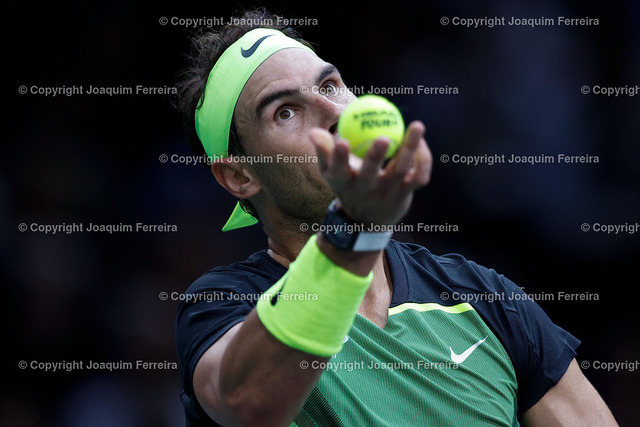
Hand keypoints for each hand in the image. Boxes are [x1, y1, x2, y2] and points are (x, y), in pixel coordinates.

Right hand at [310, 121, 431, 225]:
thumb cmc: (349, 186)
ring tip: (417, 125)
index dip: (339, 157)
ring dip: (410, 148)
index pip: (339, 170)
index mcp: (345, 182)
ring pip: (401, 171)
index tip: (341, 140)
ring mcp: (388, 192)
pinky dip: (424, 159)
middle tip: (383, 137)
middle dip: (376, 156)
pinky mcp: (406, 194)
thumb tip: (314, 132)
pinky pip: (419, 175)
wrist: (369, 220)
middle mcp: (366, 190)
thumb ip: (324, 151)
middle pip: (371, 173)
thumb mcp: (332, 173)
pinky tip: (420, 142)